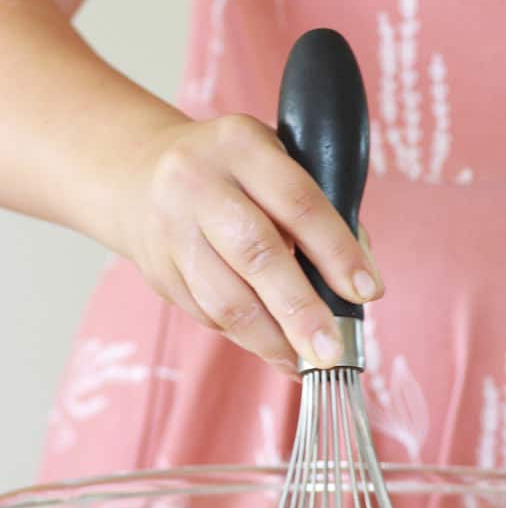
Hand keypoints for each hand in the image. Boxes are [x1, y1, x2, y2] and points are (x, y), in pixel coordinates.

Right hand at [109, 114, 382, 374]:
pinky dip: (247, 338)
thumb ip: (320, 210)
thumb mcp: (273, 161)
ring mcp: (171, 229)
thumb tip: (359, 282)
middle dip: (300, 310)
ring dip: (272, 339)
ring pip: (226, 298)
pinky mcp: (158, 271)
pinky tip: (276, 349)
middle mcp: (198, 183)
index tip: (367, 292)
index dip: (336, 251)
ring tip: (306, 362)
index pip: (297, 202)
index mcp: (240, 145)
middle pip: (257, 255)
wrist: (138, 173)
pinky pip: (208, 315)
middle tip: (332, 350)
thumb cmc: (231, 172)